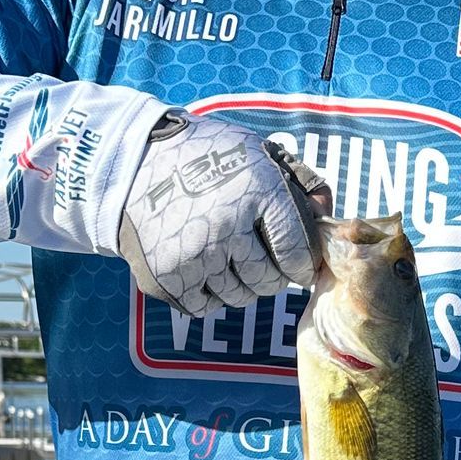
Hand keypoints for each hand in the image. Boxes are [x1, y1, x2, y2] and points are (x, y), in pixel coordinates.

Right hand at [117, 113, 320, 316]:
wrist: (134, 162)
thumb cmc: (206, 156)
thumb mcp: (259, 152)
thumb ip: (301, 182)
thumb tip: (326, 216)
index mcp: (258, 192)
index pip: (297, 254)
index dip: (301, 263)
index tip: (295, 262)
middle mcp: (226, 228)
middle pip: (269, 283)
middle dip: (271, 275)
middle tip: (258, 257)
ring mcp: (193, 257)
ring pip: (238, 298)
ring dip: (239, 284)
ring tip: (227, 256)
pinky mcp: (166, 279)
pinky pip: (204, 307)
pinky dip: (208, 293)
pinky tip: (201, 265)